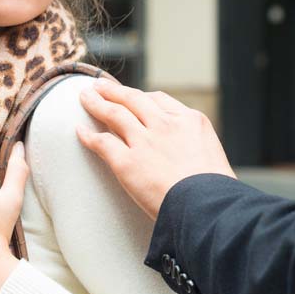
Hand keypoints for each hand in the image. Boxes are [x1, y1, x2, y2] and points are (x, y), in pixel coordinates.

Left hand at [77, 79, 235, 218]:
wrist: (207, 206)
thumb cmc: (215, 191)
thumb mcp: (213, 155)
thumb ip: (195, 146)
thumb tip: (186, 155)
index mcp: (190, 120)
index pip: (159, 100)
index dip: (141, 97)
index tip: (131, 98)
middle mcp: (165, 125)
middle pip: (133, 99)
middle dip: (113, 91)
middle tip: (100, 87)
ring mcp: (145, 142)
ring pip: (114, 114)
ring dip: (96, 103)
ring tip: (85, 98)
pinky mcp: (127, 162)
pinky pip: (102, 143)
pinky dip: (88, 136)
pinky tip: (79, 131)